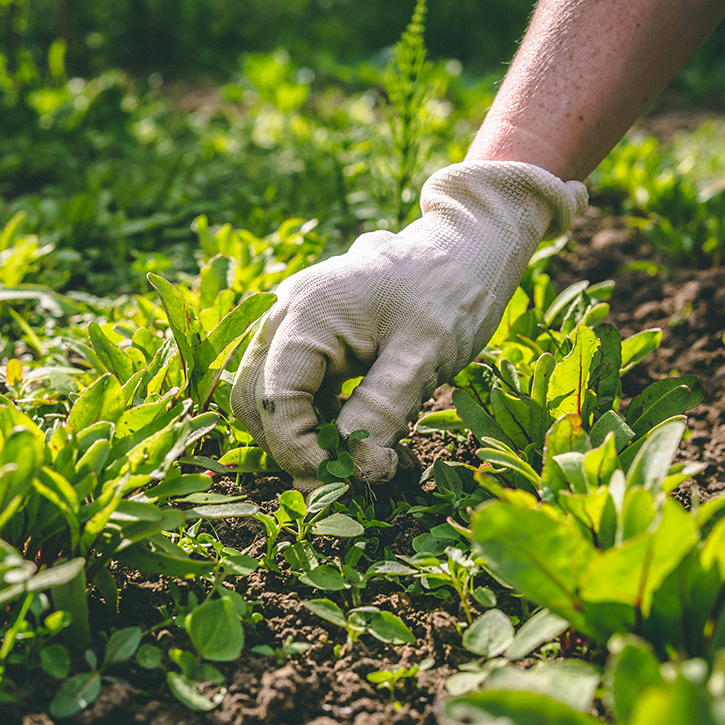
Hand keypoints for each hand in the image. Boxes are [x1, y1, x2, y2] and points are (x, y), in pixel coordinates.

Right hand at [232, 160, 586, 486]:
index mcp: (307, 313)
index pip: (276, 401)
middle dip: (297, 448)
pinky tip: (363, 433)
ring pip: (268, 397)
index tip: (348, 479)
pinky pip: (292, 386)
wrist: (468, 245)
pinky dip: (317, 418)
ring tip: (366, 457)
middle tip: (354, 477)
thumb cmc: (451, 290)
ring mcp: (293, 322)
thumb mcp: (425, 353)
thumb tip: (354, 466)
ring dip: (305, 436)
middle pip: (256, 402)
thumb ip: (383, 408)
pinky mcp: (309, 334)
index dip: (302, 451)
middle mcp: (285, 314)